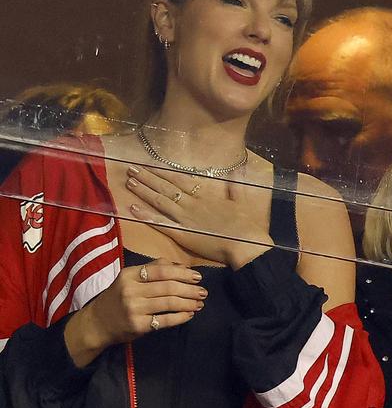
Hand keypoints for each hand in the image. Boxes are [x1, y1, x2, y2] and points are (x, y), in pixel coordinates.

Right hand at [65, 258, 205, 366]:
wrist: (96, 323)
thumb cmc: (118, 297)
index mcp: (130, 275)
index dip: (182, 273)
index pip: (161, 271)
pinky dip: (180, 317)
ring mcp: (134, 309)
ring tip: (200, 303)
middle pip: (168, 287)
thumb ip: (154, 268)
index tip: (197, 277)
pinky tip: (189, 314)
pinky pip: (165, 320)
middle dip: (190, 289)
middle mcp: (131, 291)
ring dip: (188, 302)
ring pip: (169, 303)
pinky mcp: (138, 326)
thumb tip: (181, 266)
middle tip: (203, 291)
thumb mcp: (130, 278)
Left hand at [124, 165, 271, 268]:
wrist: (245, 244)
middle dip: (147, 177)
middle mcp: (191, 204)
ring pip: (160, 202)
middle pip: (165, 188)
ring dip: (144, 192)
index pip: (179, 179)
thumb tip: (238, 170)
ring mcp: (185, 219)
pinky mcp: (182, 235)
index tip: (149, 163)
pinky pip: (161, 224)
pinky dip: (146, 216)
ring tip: (129, 182)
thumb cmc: (246, 224)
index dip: (163, 171)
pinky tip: (133, 209)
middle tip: (131, 168)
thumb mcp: (242, 200)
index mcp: (205, 195)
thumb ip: (236, 185)